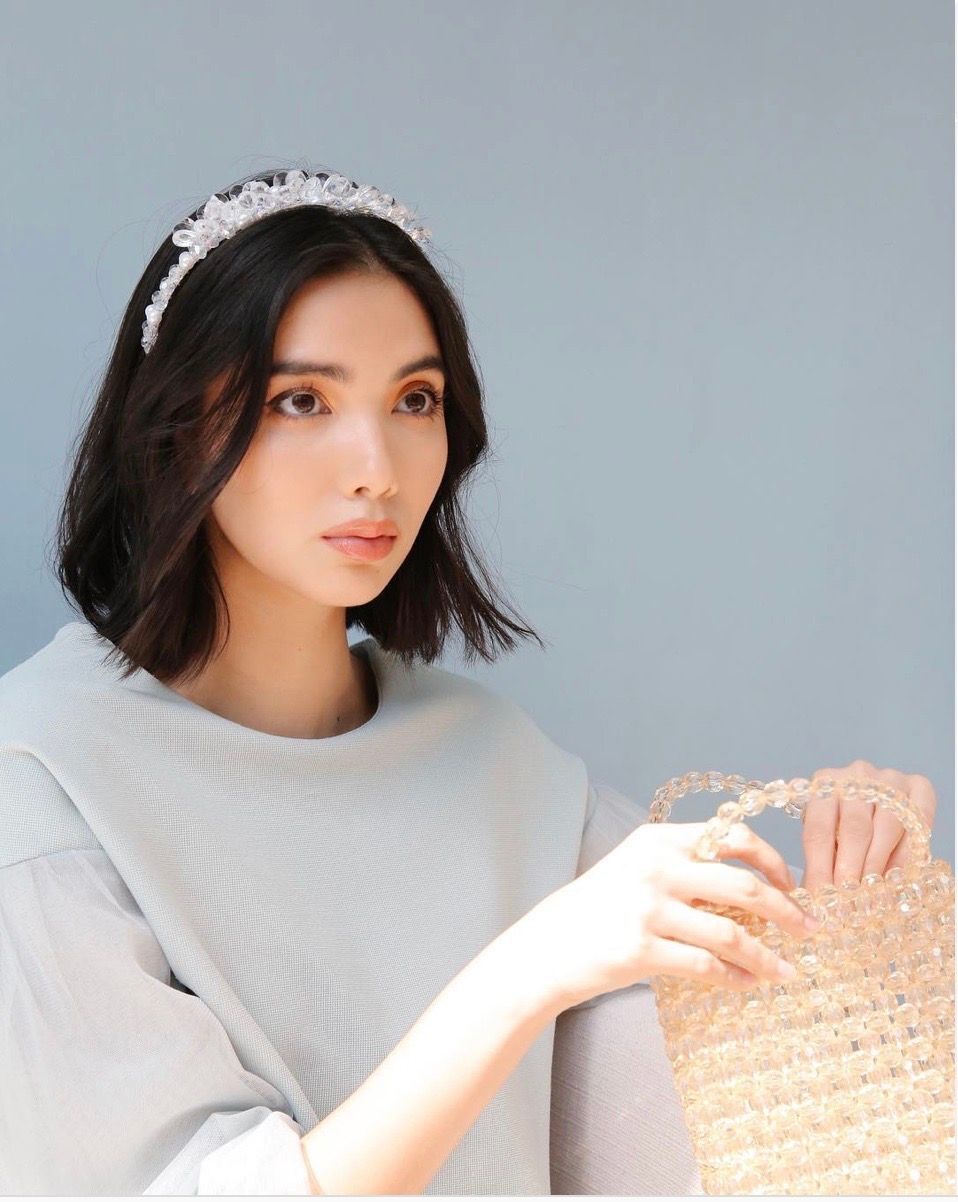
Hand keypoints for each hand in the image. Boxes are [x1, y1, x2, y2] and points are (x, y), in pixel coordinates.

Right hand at [523, 817, 816, 1013]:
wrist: (548, 946)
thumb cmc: (598, 907)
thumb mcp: (636, 866)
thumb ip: (683, 865)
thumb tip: (752, 885)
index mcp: (659, 839)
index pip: (732, 835)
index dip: (772, 859)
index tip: (791, 884)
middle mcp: (656, 867)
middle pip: (743, 886)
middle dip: (787, 911)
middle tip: (810, 930)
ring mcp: (648, 908)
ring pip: (731, 934)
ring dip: (768, 957)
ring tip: (788, 972)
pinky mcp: (641, 950)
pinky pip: (706, 966)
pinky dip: (735, 978)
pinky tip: (747, 985)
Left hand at [801, 759, 937, 889]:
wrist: (878, 803)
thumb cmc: (845, 826)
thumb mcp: (827, 839)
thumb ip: (822, 865)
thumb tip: (811, 906)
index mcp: (825, 783)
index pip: (818, 829)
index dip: (820, 868)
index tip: (821, 897)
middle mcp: (856, 774)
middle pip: (854, 827)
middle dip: (851, 869)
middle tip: (849, 901)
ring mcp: (890, 779)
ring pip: (886, 826)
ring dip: (879, 864)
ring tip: (871, 894)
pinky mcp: (919, 787)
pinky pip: (916, 824)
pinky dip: (907, 853)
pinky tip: (897, 876)